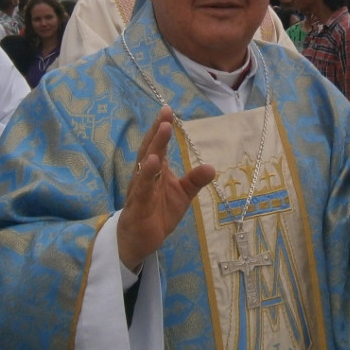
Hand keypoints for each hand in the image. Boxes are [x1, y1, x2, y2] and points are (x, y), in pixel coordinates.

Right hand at [117, 107, 215, 270]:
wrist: (139, 240)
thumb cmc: (158, 212)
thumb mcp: (182, 195)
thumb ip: (194, 180)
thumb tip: (212, 167)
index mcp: (155, 170)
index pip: (158, 146)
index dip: (162, 128)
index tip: (168, 109)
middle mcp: (145, 175)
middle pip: (151, 149)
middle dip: (158, 131)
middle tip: (166, 113)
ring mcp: (139, 189)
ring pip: (145, 166)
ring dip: (154, 147)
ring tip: (162, 129)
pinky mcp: (138, 205)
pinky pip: (142, 188)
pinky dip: (146, 175)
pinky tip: (152, 162)